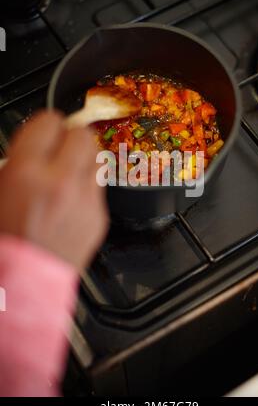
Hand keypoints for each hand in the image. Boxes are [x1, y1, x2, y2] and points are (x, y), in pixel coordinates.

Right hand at [0, 111, 108, 271]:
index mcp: (27, 174)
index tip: (45, 131)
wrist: (24, 283)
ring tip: (69, 171)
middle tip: (60, 148)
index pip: (50, 122)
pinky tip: (73, 199)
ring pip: (97, 157)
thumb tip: (35, 144)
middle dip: (70, 138)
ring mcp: (86, 201)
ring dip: (84, 158)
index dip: (46, 125)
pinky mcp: (100, 217)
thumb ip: (19, 161)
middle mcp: (61, 183)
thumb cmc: (7, 241)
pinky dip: (88, 186)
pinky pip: (100, 187)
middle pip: (82, 134)